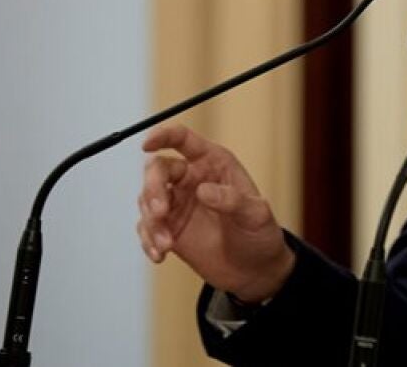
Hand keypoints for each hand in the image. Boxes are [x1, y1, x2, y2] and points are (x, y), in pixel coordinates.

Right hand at [136, 124, 294, 302]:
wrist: (254, 270)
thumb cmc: (260, 234)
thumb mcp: (256, 215)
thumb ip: (233, 200)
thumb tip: (203, 190)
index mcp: (214, 164)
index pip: (183, 140)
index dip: (164, 136)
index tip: (147, 143)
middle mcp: (192, 179)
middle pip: (157, 170)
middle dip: (153, 188)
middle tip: (161, 212)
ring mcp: (177, 204)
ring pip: (147, 200)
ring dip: (151, 222)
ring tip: (167, 245)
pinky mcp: (168, 228)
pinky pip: (146, 227)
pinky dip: (147, 240)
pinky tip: (160, 255)